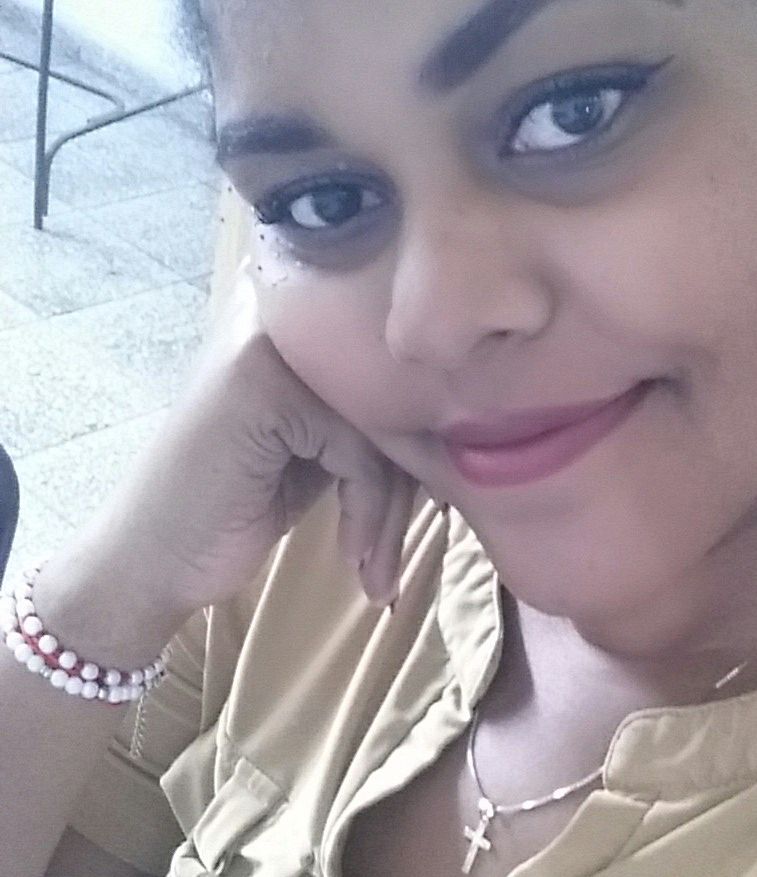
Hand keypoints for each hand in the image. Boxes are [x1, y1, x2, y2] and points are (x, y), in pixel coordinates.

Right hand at [43, 266, 419, 653]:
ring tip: (382, 566)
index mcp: (299, 314)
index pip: (401, 355)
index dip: (426, 428)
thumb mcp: (323, 446)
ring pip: (387, 419)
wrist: (156, 557)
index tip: (439, 495)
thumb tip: (480, 412)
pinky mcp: (266, 386)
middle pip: (400, 384)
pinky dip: (369, 513)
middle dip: (417, 474)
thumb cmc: (242, 501)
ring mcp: (269, 342)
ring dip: (394, 507)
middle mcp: (283, 310)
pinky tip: (356, 560)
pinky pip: (362, 449)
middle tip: (412, 541)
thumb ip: (378, 411)